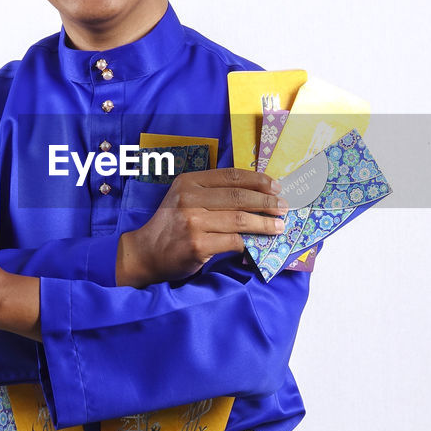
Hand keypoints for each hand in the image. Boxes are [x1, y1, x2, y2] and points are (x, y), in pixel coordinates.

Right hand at [116, 168, 287, 286]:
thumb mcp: (186, 199)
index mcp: (189, 181)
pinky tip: (261, 244)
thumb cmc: (172, 227)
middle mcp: (190, 198)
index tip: (276, 187)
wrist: (146, 253)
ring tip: (279, 226)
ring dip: (265, 223)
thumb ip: (213, 193)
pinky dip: (251, 243)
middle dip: (267, 201)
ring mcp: (193, 221)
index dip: (258, 180)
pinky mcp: (198, 245)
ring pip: (240, 219)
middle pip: (239, 196)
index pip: (231, 176)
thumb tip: (257, 194)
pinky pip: (234, 241)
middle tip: (284, 207)